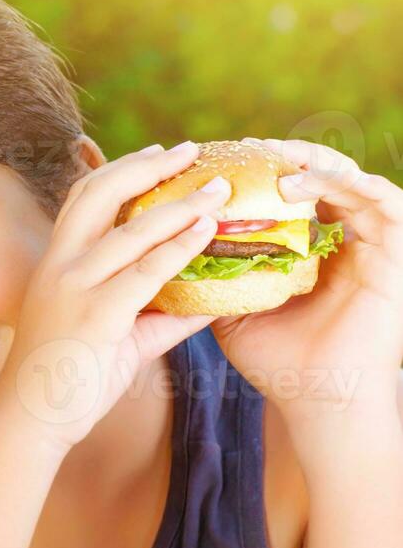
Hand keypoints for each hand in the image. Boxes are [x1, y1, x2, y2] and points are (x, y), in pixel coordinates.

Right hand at [0, 141, 227, 450]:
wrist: (29, 422)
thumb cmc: (65, 382)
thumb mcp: (115, 338)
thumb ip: (159, 316)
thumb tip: (212, 303)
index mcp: (55, 264)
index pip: (84, 198)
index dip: (122, 169)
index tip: (160, 154)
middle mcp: (59, 266)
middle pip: (101, 193)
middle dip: (149, 166)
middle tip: (191, 151)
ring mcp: (73, 288)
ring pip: (131, 229)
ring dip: (180, 204)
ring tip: (218, 190)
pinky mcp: (94, 314)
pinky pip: (145, 271)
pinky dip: (180, 246)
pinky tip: (207, 232)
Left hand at [212, 138, 402, 420]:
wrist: (318, 400)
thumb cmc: (278, 363)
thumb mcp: (233, 312)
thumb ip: (213, 278)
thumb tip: (168, 251)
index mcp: (313, 251)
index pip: (292, 194)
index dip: (263, 171)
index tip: (225, 159)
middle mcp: (346, 241)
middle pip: (322, 177)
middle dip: (287, 156)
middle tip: (250, 147)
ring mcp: (376, 243)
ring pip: (351, 180)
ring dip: (314, 164)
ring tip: (275, 161)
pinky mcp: (399, 251)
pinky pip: (381, 199)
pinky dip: (346, 183)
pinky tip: (306, 181)